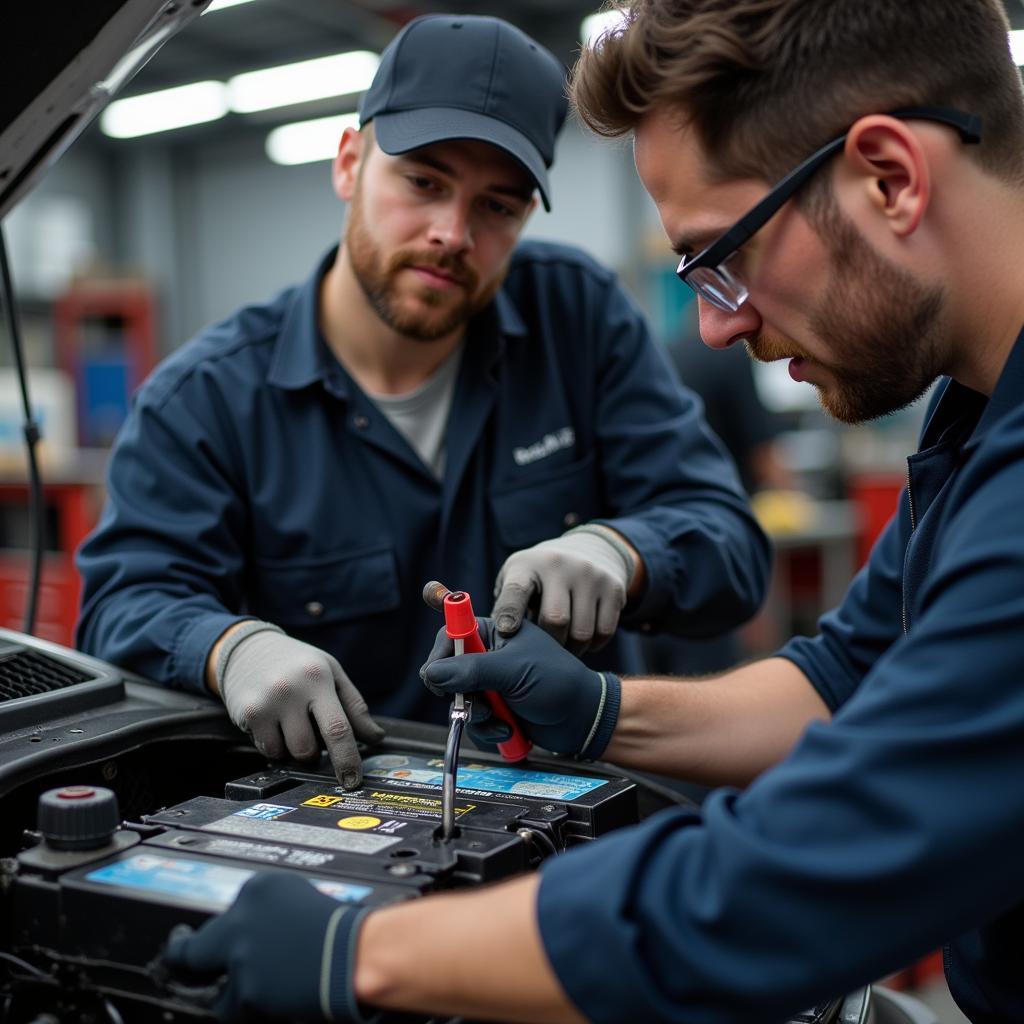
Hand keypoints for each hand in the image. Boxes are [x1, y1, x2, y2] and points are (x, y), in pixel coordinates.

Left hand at [162, 872, 372, 1022]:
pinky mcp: (246, 989)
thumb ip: (265, 910)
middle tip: (181, 961)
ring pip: (215, 986)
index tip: (198, 937)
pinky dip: (248, 1008)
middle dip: (185, 958)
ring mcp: (241, 953)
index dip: (215, 931)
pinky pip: (234, 1008)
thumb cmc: (342, 930)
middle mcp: (242, 914)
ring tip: (263, 987)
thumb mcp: (300, 898)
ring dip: (231, 990)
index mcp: (259, 887)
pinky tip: (272, 999)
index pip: (220, 911)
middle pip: (192, 948)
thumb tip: (244, 930)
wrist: (357, 955)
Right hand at [217, 624, 384, 787]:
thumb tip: (376, 738)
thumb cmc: (298, 663)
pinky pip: (266, 749)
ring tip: (291, 722)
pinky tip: (273, 721)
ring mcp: (265, 702)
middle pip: (308, 749)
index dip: (347, 759)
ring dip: (292, 748)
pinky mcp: (246, 713)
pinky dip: (274, 743)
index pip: (338, 728)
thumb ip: (355, 707)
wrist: (249, 648)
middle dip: (314, 752)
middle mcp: (289, 689)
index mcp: (318, 677)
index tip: (352, 781)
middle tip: (311, 731)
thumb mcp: (332, 673)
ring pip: (286, 753)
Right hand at [420, 618, 619, 757]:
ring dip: (477, 716)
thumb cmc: (556, 683)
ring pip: (459, 701)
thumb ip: (471, 671)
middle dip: (461, 694)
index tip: (437, 676)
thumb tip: (430, 674)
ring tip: (502, 719)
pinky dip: (488, 729)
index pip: (451, 633)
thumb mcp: (513, 671)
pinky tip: (509, 728)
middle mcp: (488, 655)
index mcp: (495, 631)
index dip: (441, 655)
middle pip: (448, 672)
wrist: (582, 718)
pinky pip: (472, 721)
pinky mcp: (495, 708)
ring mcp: (490, 683)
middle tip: (476, 703)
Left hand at [491, 526, 634, 653]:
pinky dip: (592, 645)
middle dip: (548, 644)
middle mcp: (560, 566)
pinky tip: (582, 640)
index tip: (506, 633)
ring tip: (562, 648)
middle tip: (544, 653)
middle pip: (555, 619)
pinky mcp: (614, 588)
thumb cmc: (539, 579)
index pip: (516, 590)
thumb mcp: (516, 580)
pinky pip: (604, 632)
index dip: (510, 613)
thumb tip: (485, 644)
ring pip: (582, 632)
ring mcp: (590, 575)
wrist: (590, 551)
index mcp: (528, 566)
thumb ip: (503, 609)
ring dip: (571, 649)